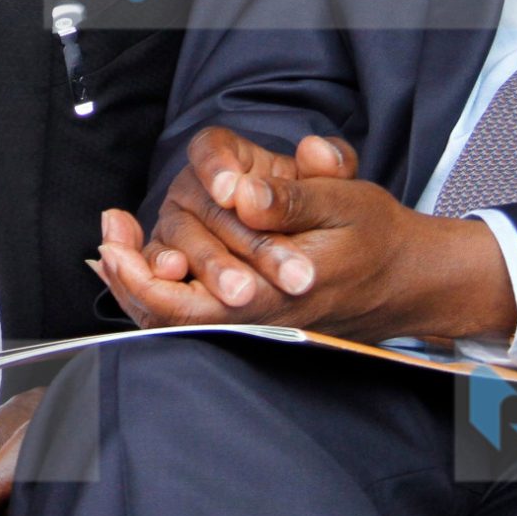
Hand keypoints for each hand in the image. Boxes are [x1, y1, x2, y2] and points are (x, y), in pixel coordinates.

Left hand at [92, 130, 515, 342]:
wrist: (409, 276)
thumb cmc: (375, 235)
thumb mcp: (344, 201)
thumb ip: (292, 199)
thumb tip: (242, 194)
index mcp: (277, 296)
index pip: (191, 309)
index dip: (143, 283)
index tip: (114, 245)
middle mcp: (260, 316)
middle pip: (173, 321)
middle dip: (129, 283)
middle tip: (107, 239)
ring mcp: (257, 319)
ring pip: (183, 320)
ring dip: (143, 284)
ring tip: (117, 244)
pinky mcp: (258, 313)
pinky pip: (200, 310)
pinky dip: (168, 287)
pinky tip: (149, 257)